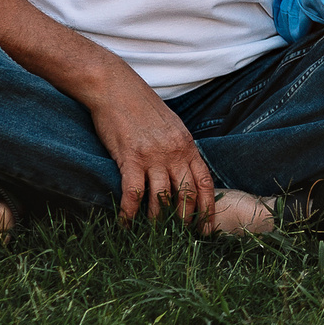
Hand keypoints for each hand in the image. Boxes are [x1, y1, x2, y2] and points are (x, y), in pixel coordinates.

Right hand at [87, 62, 217, 228]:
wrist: (115, 87)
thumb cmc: (141, 105)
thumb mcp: (171, 125)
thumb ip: (179, 148)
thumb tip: (184, 171)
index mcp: (187, 144)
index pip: (205, 182)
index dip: (208, 208)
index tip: (207, 227)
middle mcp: (174, 152)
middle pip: (186, 195)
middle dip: (184, 220)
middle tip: (180, 237)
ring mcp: (153, 156)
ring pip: (161, 198)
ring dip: (156, 221)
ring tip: (153, 236)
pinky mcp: (129, 158)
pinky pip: (133, 193)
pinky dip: (129, 213)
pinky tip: (125, 224)